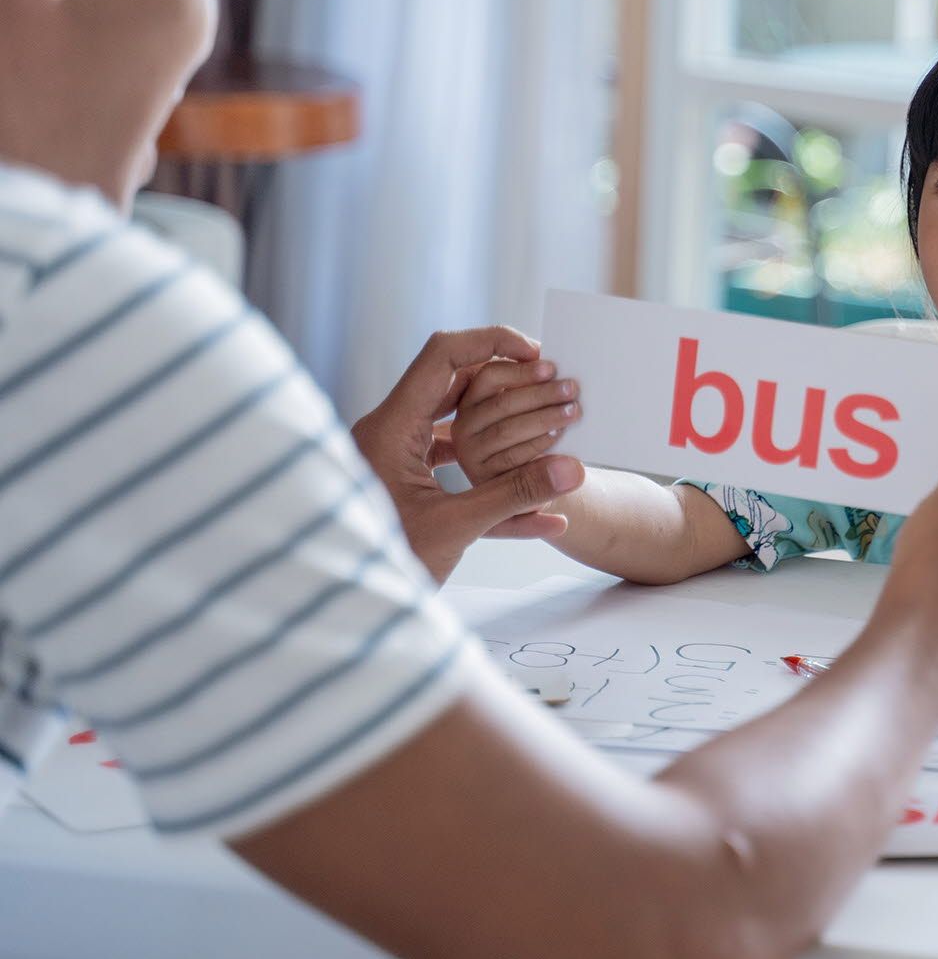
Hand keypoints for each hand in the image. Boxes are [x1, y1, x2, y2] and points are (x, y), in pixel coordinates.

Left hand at [350, 327, 586, 582]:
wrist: (344, 617)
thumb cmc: (384, 567)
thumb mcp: (455, 528)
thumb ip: (516, 494)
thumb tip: (573, 469)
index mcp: (390, 430)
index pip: (442, 356)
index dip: (491, 341)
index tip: (534, 351)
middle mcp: (388, 435)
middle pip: (453, 385)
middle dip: (507, 384)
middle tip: (550, 384)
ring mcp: (395, 460)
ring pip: (457, 426)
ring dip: (503, 429)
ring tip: (550, 433)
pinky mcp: (405, 487)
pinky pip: (454, 468)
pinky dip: (492, 479)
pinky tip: (541, 514)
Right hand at [449, 357, 580, 486]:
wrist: (525, 483)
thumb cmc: (527, 437)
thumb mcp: (523, 411)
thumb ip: (531, 391)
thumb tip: (557, 372)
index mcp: (471, 399)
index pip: (489, 376)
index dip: (522, 371)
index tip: (552, 368)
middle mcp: (464, 424)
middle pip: (502, 404)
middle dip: (541, 394)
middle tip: (571, 388)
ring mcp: (469, 452)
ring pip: (507, 430)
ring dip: (544, 418)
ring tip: (572, 411)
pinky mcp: (481, 476)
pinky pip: (512, 457)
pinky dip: (537, 445)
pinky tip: (558, 436)